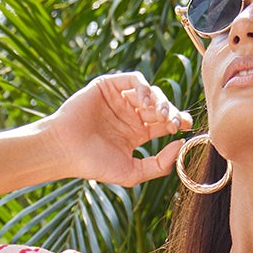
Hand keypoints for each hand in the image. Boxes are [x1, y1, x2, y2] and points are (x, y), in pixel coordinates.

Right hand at [48, 72, 193, 186]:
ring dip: (159, 101)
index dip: (177, 121)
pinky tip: (145, 102)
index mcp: (136, 133)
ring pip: (149, 92)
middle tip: (174, 122)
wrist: (66, 151)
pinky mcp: (108, 86)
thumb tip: (180, 145)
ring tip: (159, 114)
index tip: (186, 127)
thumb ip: (158, 165)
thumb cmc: (94, 164)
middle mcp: (130, 114)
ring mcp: (119, 99)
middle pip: (160, 106)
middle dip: (171, 112)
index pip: (163, 123)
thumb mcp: (132, 173)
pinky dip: (143, 87)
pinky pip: (133, 80)